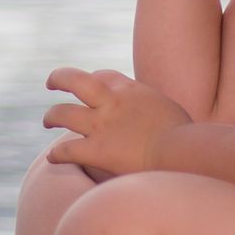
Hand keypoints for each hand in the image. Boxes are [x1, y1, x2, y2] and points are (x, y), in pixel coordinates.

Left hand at [42, 66, 188, 178]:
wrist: (183, 152)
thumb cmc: (187, 138)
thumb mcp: (169, 110)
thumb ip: (153, 110)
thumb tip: (154, 119)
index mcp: (131, 90)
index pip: (104, 76)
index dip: (93, 79)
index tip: (90, 87)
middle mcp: (111, 102)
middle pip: (74, 80)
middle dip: (60, 78)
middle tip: (52, 82)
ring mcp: (101, 125)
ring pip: (62, 113)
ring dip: (51, 115)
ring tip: (47, 119)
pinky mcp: (96, 150)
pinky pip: (67, 150)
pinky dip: (57, 154)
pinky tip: (52, 158)